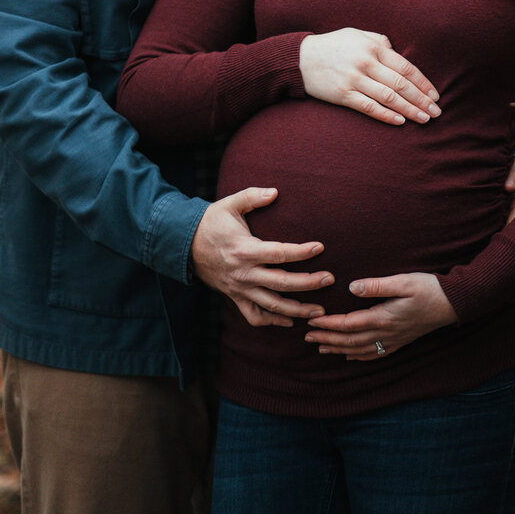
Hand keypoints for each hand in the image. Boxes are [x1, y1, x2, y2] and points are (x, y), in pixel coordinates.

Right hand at [191, 187, 332, 328]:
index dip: (301, 252)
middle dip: (309, 283)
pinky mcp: (235, 297)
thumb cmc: (211, 221)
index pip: (279, 253)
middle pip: (282, 283)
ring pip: (272, 306)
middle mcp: (244, 273)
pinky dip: (273, 321)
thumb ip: (252, 196)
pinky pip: (255, 316)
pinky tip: (290, 321)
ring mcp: (240, 288)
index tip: (320, 248)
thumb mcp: (230, 204)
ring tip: (319, 310)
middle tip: (330, 279)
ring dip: (298, 310)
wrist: (184, 243)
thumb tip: (275, 192)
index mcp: (245, 249)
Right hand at [299, 29, 440, 125]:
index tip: (435, 95)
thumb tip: (399, 53)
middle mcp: (365, 62)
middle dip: (422, 99)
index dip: (423, 83)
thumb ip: (379, 41)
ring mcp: (354, 79)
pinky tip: (401, 121)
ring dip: (410, 110)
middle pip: (401, 84)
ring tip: (424, 119)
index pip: (405, 67)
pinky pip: (370, 107)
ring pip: (389, 98)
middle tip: (437, 112)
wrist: (300, 59)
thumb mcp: (356, 34)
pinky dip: (387, 115)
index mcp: (372, 46)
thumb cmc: (332, 45)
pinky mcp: (343, 95)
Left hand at [305, 272, 455, 360]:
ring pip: (359, 350)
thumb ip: (376, 285)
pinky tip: (349, 355)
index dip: (327, 324)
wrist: (453, 304)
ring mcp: (393, 340)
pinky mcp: (400, 341)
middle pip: (349, 341)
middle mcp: (386, 333)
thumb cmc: (428, 288)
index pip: (348, 324)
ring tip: (321, 348)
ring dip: (338, 349)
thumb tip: (351, 287)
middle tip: (307, 336)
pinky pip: (374, 354)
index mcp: (383, 318)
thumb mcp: (403, 281)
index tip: (311, 321)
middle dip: (327, 339)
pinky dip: (358, 356)